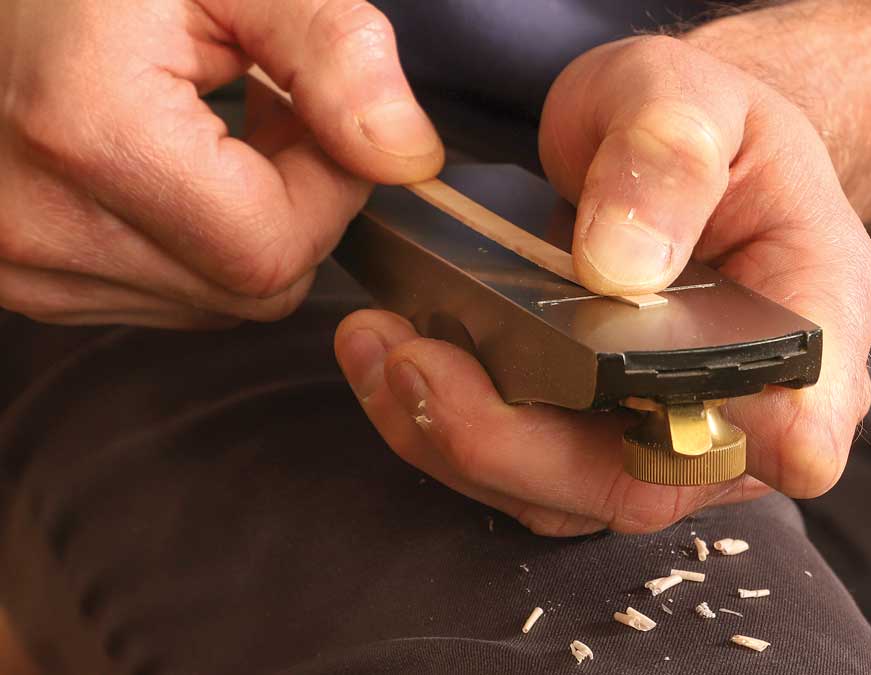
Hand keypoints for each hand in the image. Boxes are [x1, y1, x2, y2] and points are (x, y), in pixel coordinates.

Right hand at [0, 0, 442, 327]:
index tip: (317, 118)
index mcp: (92, 134)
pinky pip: (159, 298)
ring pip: (213, 302)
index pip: (276, 248)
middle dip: (295, 209)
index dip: (329, 189)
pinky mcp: (20, 282)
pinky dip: (191, 245)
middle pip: (251, 290)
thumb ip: (334, 54)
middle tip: (270, 117)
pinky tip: (169, 170)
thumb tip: (406, 156)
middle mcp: (41, 223)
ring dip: (244, 229)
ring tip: (209, 134)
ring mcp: (21, 263)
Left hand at [335, 36, 870, 535]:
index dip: (734, 443)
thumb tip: (620, 268)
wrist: (668, 155)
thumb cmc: (702, 123)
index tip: (633, 402)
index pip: (802, 420)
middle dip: (519, 444)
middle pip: (653, 480)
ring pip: (573, 496)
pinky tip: (395, 365)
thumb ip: (666, 159)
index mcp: (811, 317)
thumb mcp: (689, 98)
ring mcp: (673, 433)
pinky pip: (526, 476)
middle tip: (417, 362)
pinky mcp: (601, 441)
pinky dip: (448, 433)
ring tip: (383, 352)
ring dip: (461, 442)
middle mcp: (752, 404)